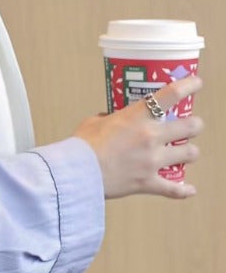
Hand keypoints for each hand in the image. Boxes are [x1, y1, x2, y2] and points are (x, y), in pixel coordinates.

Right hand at [72, 75, 203, 198]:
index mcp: (138, 117)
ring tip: (186, 153)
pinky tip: (189, 189)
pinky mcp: (147, 182)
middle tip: (190, 126)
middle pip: (191, 126)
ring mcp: (152, 160)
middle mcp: (151, 136)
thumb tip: (109, 120)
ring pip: (189, 154)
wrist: (75, 173)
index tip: (196, 83)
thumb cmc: (80, 146)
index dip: (189, 85)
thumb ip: (106, 119)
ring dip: (189, 152)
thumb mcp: (92, 123)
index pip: (172, 94)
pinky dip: (182, 190)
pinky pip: (173, 189)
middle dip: (194, 125)